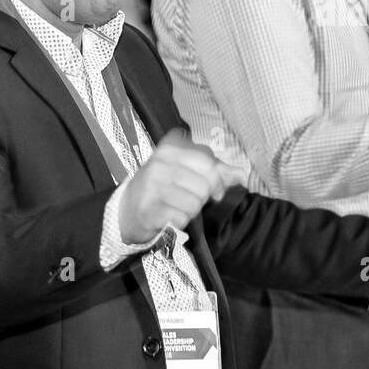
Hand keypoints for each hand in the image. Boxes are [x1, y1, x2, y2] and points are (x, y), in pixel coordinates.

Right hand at [119, 130, 236, 245]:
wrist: (126, 210)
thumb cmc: (162, 187)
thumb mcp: (186, 171)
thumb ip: (216, 170)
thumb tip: (242, 176)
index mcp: (171, 148)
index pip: (209, 162)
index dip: (216, 178)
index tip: (211, 187)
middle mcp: (160, 162)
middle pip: (205, 184)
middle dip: (202, 197)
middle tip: (190, 199)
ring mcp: (152, 185)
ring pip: (195, 202)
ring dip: (191, 210)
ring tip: (178, 207)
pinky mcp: (148, 209)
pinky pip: (181, 218)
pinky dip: (180, 221)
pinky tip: (169, 216)